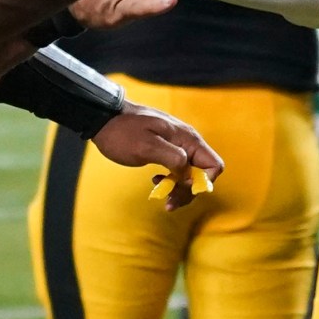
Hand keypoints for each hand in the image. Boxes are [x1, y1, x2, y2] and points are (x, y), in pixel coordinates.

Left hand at [89, 103, 223, 210]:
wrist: (104, 117)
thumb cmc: (123, 132)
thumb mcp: (146, 146)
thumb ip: (172, 158)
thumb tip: (188, 172)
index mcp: (187, 139)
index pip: (213, 166)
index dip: (202, 183)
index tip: (180, 190)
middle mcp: (187, 141)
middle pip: (203, 173)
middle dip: (189, 191)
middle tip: (168, 201)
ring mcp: (178, 145)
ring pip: (191, 174)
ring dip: (180, 189)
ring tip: (161, 194)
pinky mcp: (167, 149)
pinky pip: (179, 169)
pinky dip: (171, 181)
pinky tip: (156, 181)